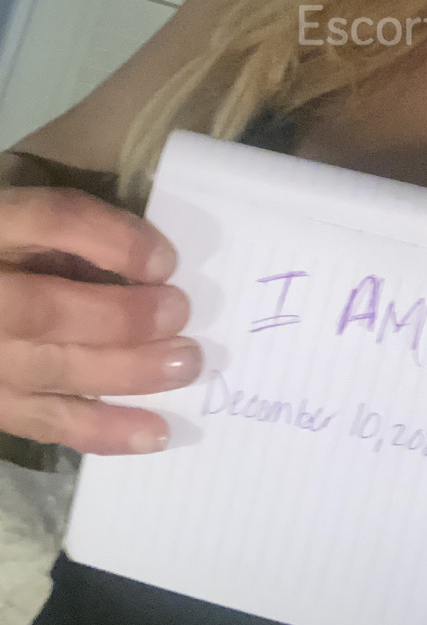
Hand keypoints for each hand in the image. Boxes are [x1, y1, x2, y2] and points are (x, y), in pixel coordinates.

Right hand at [0, 186, 201, 454]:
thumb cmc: (14, 249)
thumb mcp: (36, 218)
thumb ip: (81, 229)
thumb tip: (156, 262)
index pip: (51, 221)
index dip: (114, 241)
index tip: (166, 260)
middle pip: (46, 311)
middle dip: (123, 316)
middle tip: (180, 313)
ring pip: (52, 370)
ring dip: (127, 371)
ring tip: (186, 364)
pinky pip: (47, 423)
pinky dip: (104, 430)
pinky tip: (155, 432)